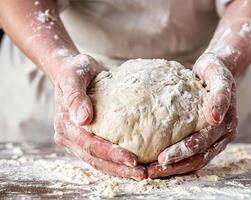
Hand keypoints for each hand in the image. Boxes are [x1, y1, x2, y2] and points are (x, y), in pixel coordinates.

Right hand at [53, 54, 145, 180]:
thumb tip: (83, 119)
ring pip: (99, 161)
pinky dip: (117, 161)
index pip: (89, 144)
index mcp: (65, 125)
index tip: (132, 159)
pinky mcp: (87, 138)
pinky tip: (133, 164)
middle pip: (95, 158)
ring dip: (119, 169)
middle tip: (142, 174)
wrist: (71, 71)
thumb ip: (76, 96)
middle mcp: (69, 137)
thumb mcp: (74, 77)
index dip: (110, 153)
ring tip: (141, 174)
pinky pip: (102, 154)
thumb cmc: (74, 71)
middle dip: (119, 168)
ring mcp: (78, 140)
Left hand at [147, 53, 237, 178]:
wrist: (216, 70)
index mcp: (227, 123)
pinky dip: (179, 162)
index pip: (203, 143)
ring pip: (196, 160)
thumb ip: (220, 95)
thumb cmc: (214, 70)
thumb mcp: (218, 75)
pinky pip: (194, 155)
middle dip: (175, 166)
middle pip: (199, 157)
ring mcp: (216, 139)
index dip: (183, 151)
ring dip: (175, 169)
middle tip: (152, 172)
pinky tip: (161, 164)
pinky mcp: (207, 138)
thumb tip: (214, 118)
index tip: (163, 158)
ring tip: (152, 172)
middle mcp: (223, 135)